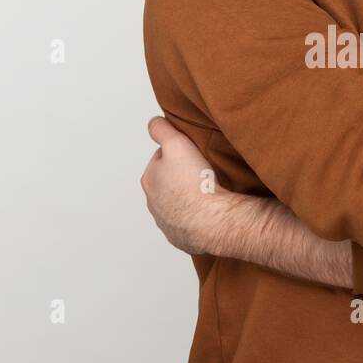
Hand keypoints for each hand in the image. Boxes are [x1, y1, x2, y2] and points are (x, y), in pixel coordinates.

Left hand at [141, 116, 224, 255]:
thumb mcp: (177, 143)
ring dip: (189, 198)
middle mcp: (153, 203)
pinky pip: (189, 224)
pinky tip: (209, 211)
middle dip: (181, 177)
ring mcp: (167, 223)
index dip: (178, 153)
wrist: (213, 220)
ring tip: (208, 192)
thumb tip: (154, 123)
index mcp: (149, 179)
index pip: (160, 159)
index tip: (192, 154)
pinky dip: (197, 218)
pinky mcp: (182, 239)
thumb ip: (162, 129)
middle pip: (168, 183)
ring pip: (178, 204)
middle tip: (202, 172)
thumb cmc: (196, 183)